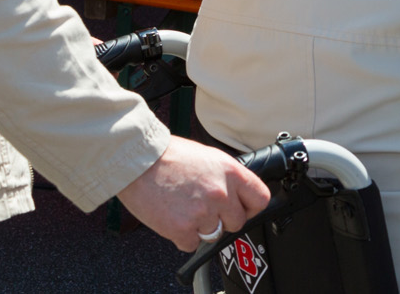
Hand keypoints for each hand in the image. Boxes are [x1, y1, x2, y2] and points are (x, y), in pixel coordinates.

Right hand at [116, 137, 270, 251]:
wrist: (139, 162)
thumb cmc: (169, 156)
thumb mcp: (209, 157)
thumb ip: (226, 177)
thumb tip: (235, 192)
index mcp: (231, 173)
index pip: (260, 199)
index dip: (251, 207)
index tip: (242, 209)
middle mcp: (221, 193)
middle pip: (237, 222)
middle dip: (223, 219)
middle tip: (205, 209)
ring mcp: (202, 213)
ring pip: (214, 235)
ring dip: (201, 228)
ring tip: (185, 209)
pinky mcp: (182, 229)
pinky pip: (191, 244)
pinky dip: (183, 236)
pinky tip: (173, 218)